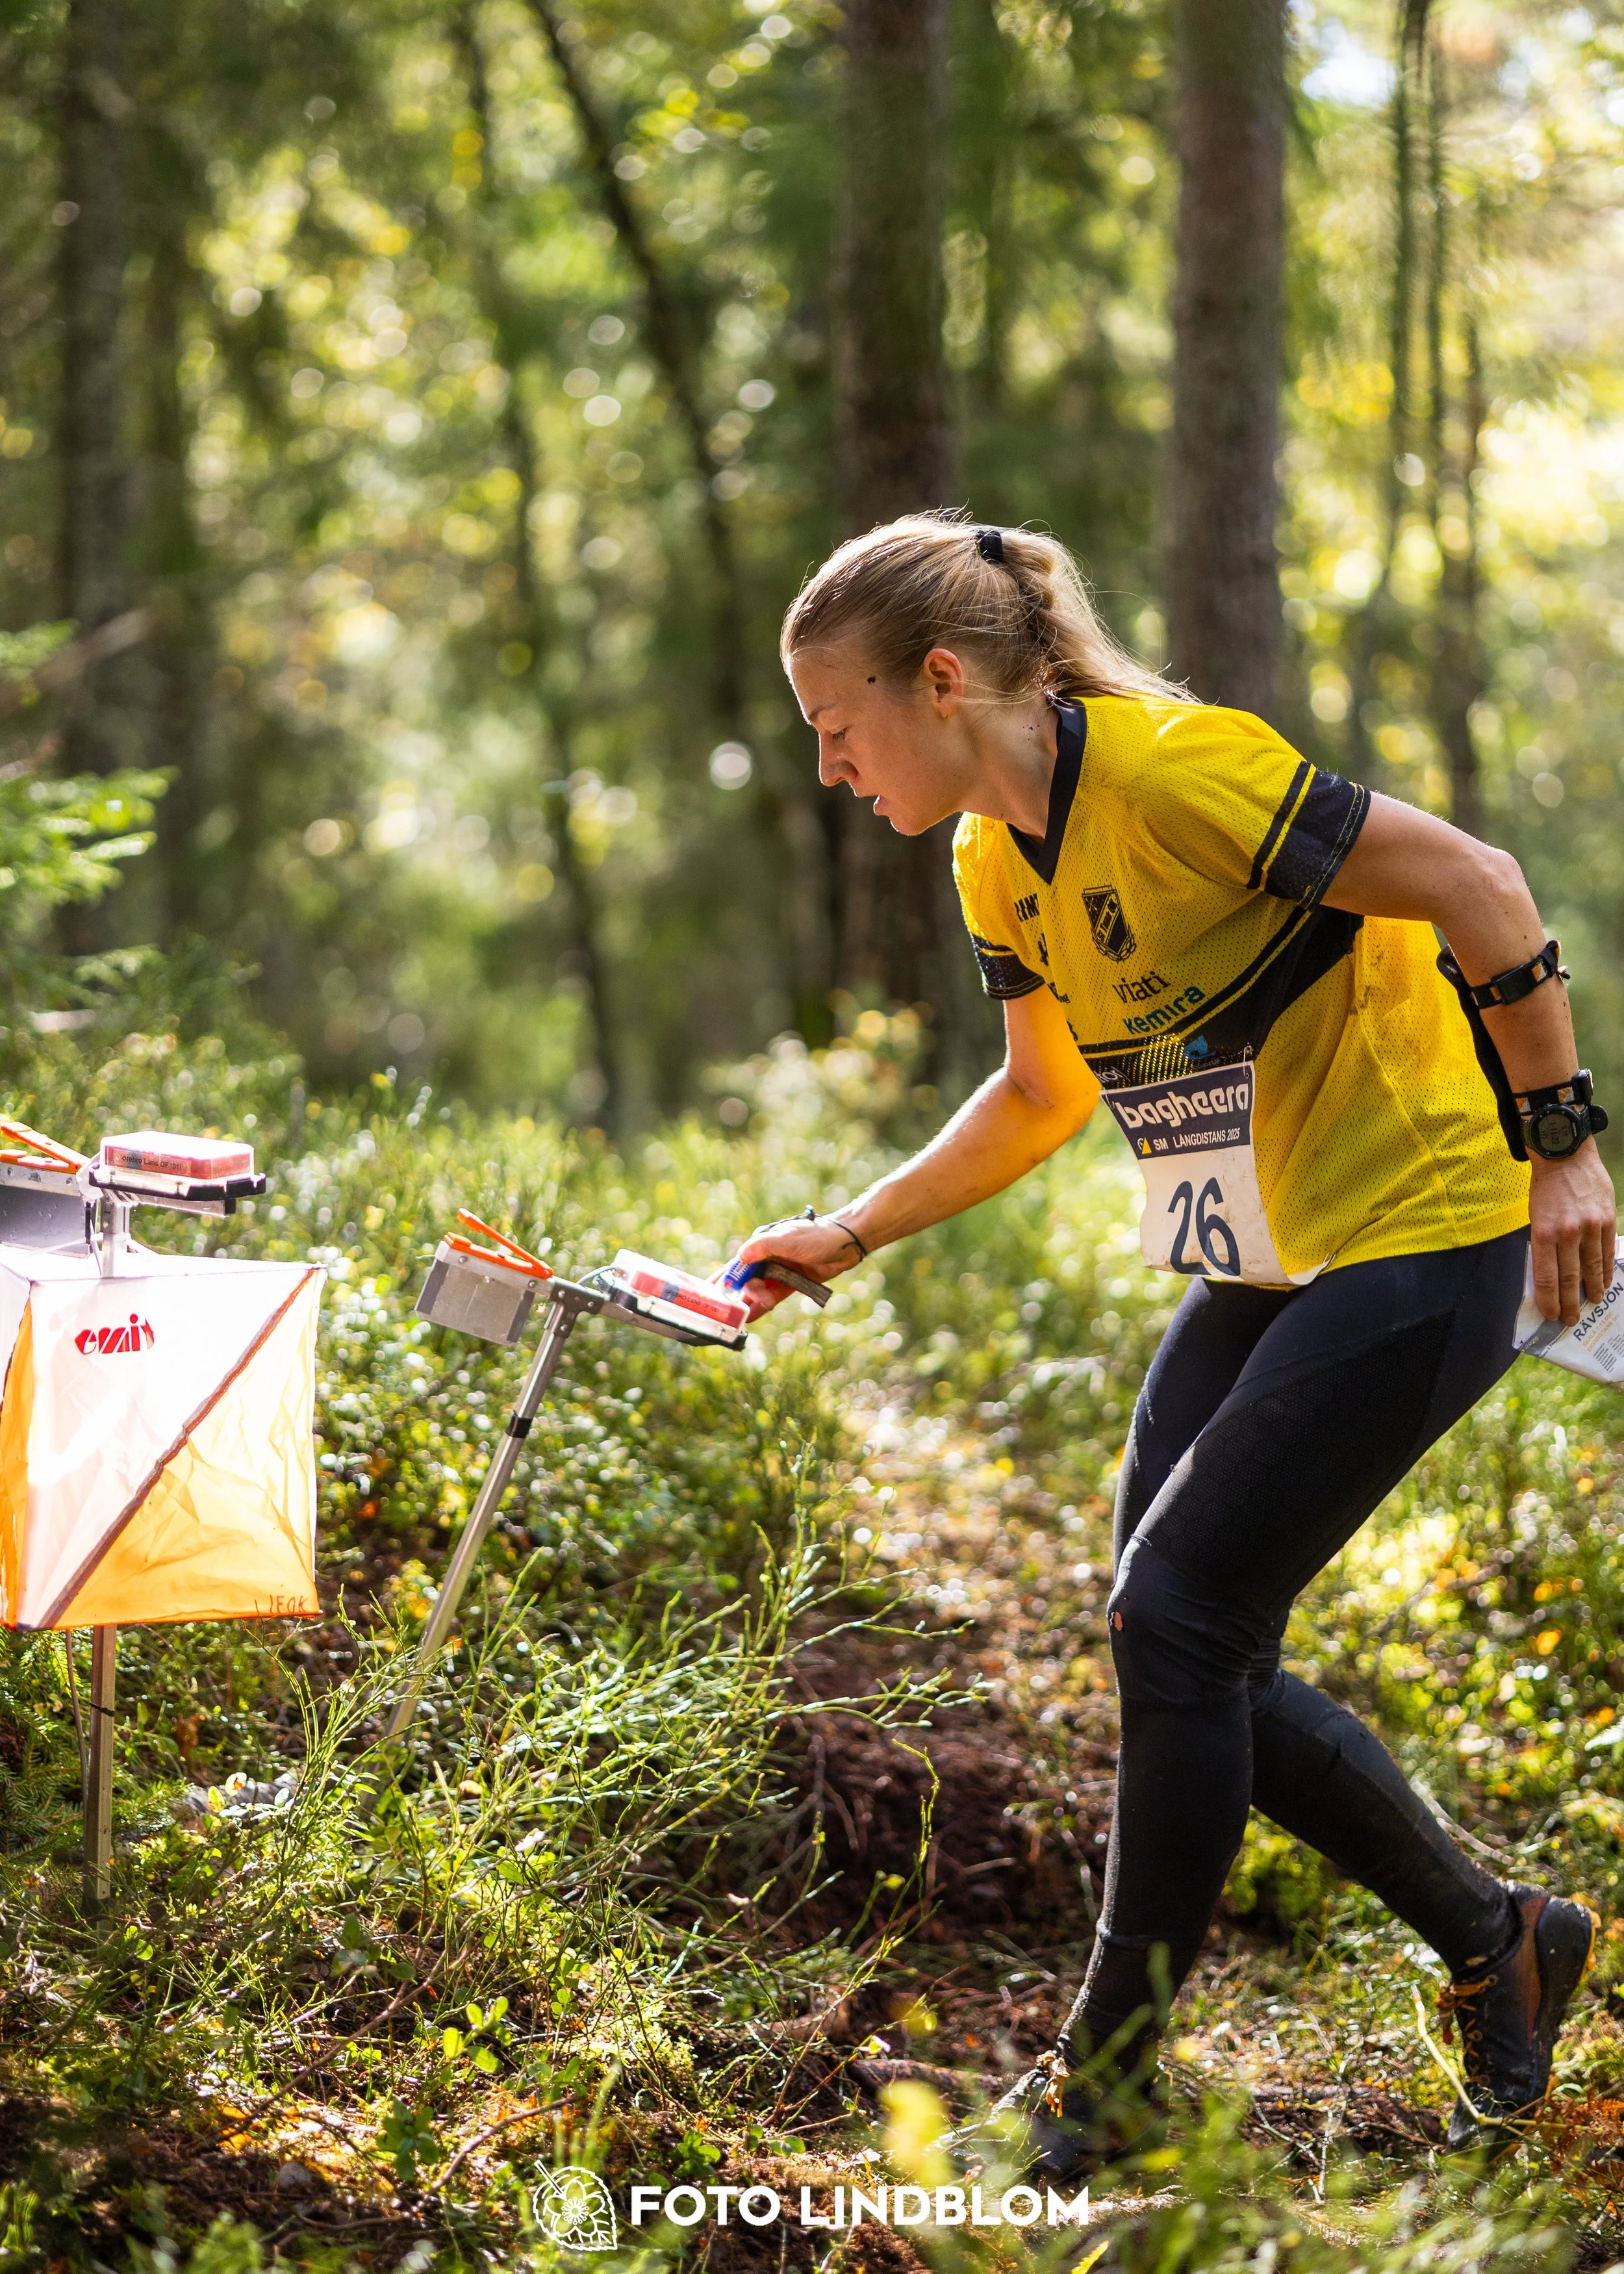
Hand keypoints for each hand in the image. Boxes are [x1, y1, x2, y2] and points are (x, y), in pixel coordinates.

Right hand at [722, 1214, 868, 1318]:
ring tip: (744, 1318)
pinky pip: (772, 1296)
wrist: (846, 1244)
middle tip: (733, 1311)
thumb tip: (740, 1257)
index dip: (723, 1278)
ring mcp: (779, 1271)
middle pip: (745, 1280)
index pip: (737, 1263)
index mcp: (762, 1243)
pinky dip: (762, 1306)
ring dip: (751, 1302)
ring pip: (758, 1290)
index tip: (709, 1292)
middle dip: (738, 1295)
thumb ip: (763, 1247)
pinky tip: (751, 1317)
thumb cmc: (817, 1236)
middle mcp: (767, 1258)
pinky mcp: (791, 1282)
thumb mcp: (787, 1239)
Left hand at [1529, 1143, 1616, 1323]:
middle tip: (1571, 1320)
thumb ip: (1543, 1244)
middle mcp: (1566, 1233)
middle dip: (1570, 1303)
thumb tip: (1551, 1273)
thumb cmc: (1545, 1187)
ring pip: (1592, 1268)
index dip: (1550, 1301)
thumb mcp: (1534, 1216)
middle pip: (1570, 1278)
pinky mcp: (1606, 1219)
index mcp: (1543, 1233)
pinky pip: (1607, 1252)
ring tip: (1592, 1304)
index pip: (1546, 1277)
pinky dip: (1607, 1270)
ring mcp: (1589, 1227)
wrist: (1566, 1155)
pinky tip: (1606, 1282)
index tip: (1551, 1315)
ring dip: (1593, 1290)